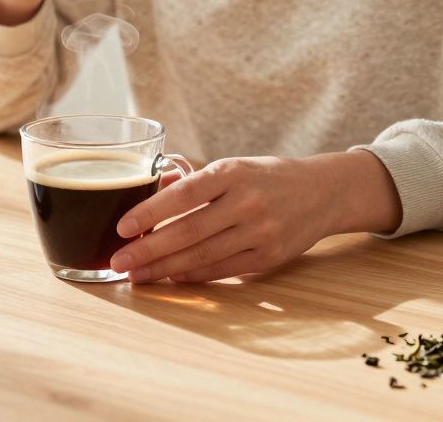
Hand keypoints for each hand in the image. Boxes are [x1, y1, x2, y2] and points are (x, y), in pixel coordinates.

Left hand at [109, 151, 402, 282]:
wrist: (323, 192)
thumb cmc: (266, 177)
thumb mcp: (233, 166)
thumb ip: (195, 183)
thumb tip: (149, 196)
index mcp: (233, 172)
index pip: (184, 194)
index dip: (150, 212)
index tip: (122, 227)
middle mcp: (248, 202)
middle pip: (189, 231)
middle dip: (148, 249)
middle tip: (118, 260)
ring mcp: (261, 232)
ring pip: (202, 255)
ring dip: (164, 268)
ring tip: (136, 274)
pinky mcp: (269, 257)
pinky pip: (222, 270)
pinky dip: (192, 275)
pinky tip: (169, 276)